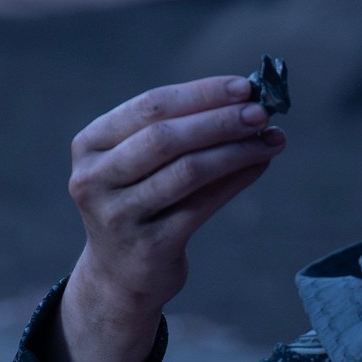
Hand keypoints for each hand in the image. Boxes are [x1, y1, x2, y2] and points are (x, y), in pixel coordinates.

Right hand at [54, 75, 284, 361]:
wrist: (118, 276)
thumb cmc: (139, 203)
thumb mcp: (139, 163)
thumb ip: (179, 131)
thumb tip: (246, 101)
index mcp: (90, 145)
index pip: (150, 106)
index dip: (201, 94)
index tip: (244, 86)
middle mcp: (95, 179)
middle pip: (166, 138)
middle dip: (220, 121)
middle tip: (262, 113)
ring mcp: (118, 216)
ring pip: (188, 172)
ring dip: (236, 151)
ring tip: (272, 139)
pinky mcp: (149, 247)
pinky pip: (202, 205)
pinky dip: (235, 181)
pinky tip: (260, 165)